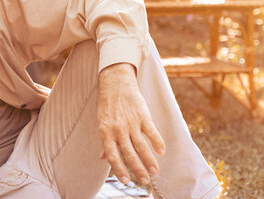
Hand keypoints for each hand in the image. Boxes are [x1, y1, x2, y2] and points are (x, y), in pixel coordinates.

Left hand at [97, 63, 165, 185]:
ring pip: (141, 146)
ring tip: (155, 171)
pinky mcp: (142, 114)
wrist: (115, 82)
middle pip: (129, 154)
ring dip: (149, 160)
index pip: (113, 156)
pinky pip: (151, 131)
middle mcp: (118, 129)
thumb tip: (102, 158)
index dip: (119, 170)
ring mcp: (131, 122)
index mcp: (106, 132)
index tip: (127, 181)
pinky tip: (162, 151)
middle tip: (145, 181)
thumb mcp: (102, 123)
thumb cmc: (107, 104)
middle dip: (138, 169)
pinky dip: (157, 142)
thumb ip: (105, 141)